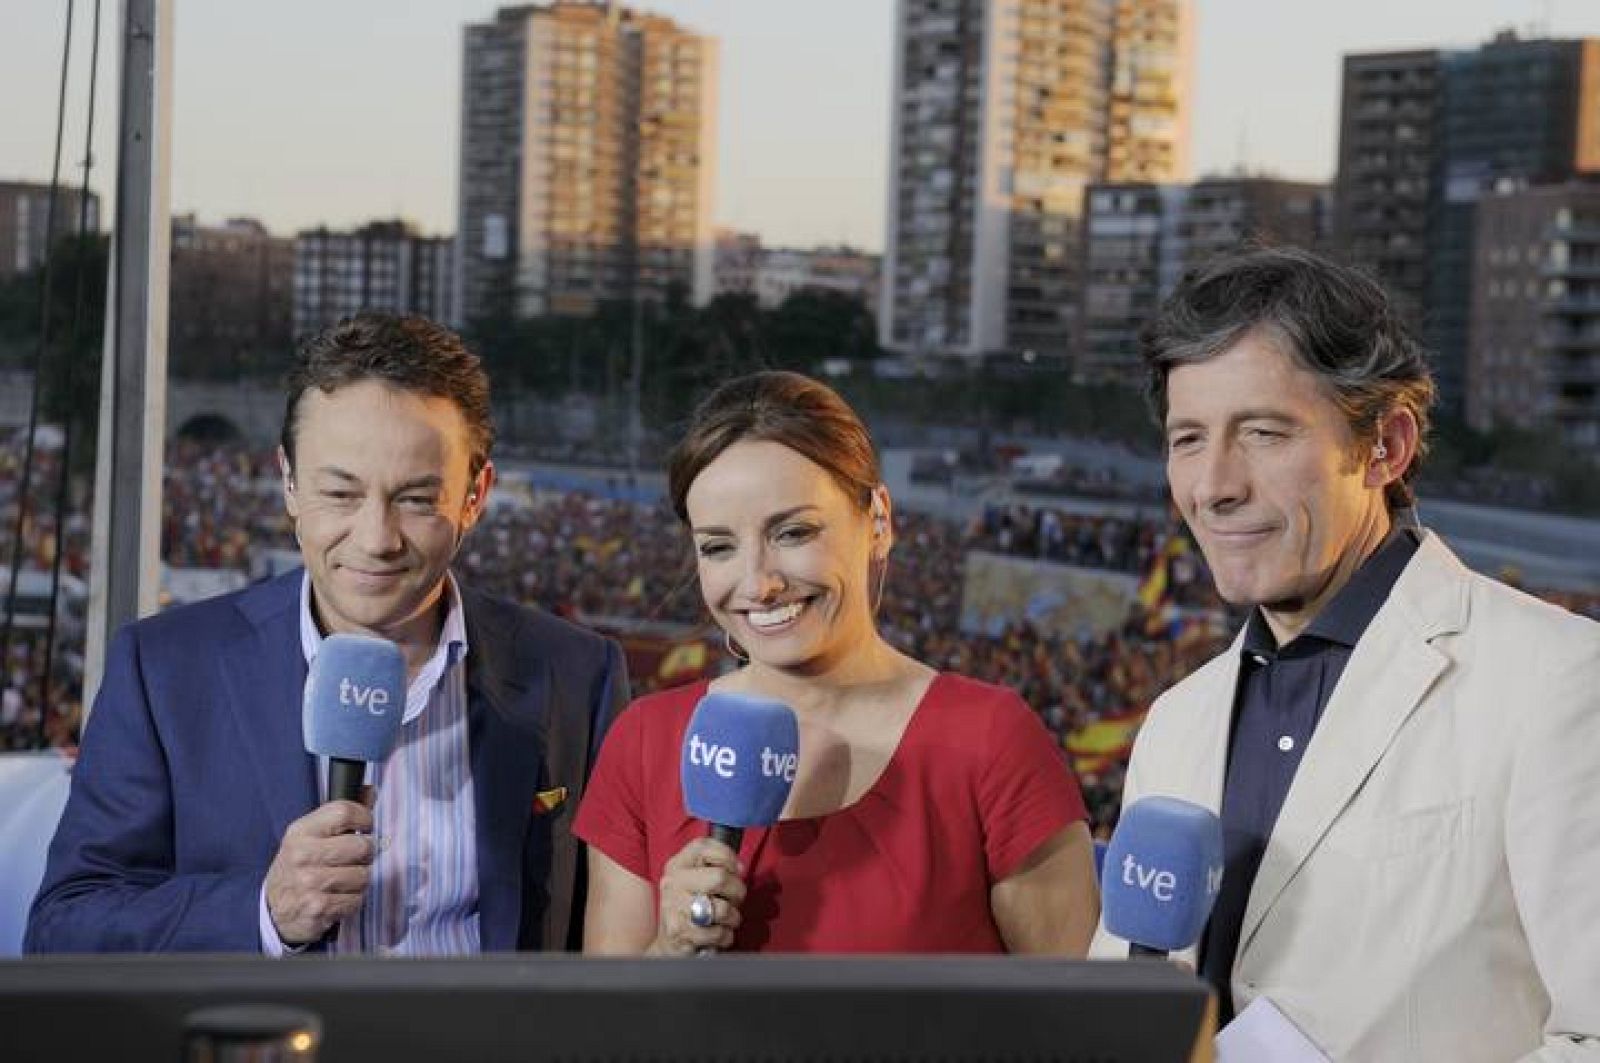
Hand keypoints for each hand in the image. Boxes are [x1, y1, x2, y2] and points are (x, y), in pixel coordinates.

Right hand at [263, 800, 375, 946]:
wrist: (273, 909)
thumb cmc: (298, 867)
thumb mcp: (311, 835)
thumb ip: (342, 813)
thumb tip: (370, 790)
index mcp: (301, 832)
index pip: (344, 812)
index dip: (364, 818)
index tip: (365, 826)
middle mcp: (303, 855)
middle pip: (361, 845)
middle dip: (365, 854)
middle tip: (354, 858)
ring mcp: (309, 883)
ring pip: (363, 875)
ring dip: (359, 880)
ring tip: (343, 880)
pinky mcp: (318, 907)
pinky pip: (357, 900)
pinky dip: (352, 901)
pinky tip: (336, 897)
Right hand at [648, 837, 745, 954]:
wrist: (669, 945)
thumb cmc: (691, 909)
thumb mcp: (697, 880)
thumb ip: (716, 866)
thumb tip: (739, 868)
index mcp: (677, 865)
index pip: (704, 846)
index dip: (728, 857)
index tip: (734, 871)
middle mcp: (672, 882)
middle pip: (720, 878)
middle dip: (737, 892)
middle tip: (733, 900)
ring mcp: (674, 907)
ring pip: (723, 909)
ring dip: (733, 918)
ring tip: (725, 920)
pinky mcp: (680, 932)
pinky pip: (719, 933)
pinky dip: (725, 936)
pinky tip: (717, 934)